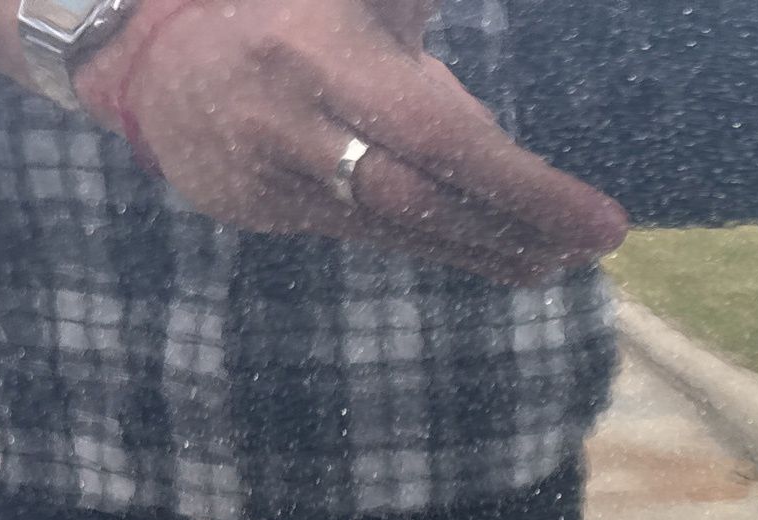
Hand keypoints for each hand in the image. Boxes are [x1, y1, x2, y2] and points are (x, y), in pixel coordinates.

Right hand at [72, 0, 627, 284]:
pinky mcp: (266, 213)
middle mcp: (292, 119)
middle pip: (420, 197)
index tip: (603, 220)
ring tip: (558, 257)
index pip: (440, 137)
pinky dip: (447, 250)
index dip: (526, 187)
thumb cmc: (292, 12)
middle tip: (593, 244)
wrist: (154, 57)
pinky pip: (373, 239)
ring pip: (399, 228)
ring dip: (489, 248)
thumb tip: (466, 1)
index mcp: (319, 50)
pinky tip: (507, 257)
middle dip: (516, 225)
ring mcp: (273, 174)